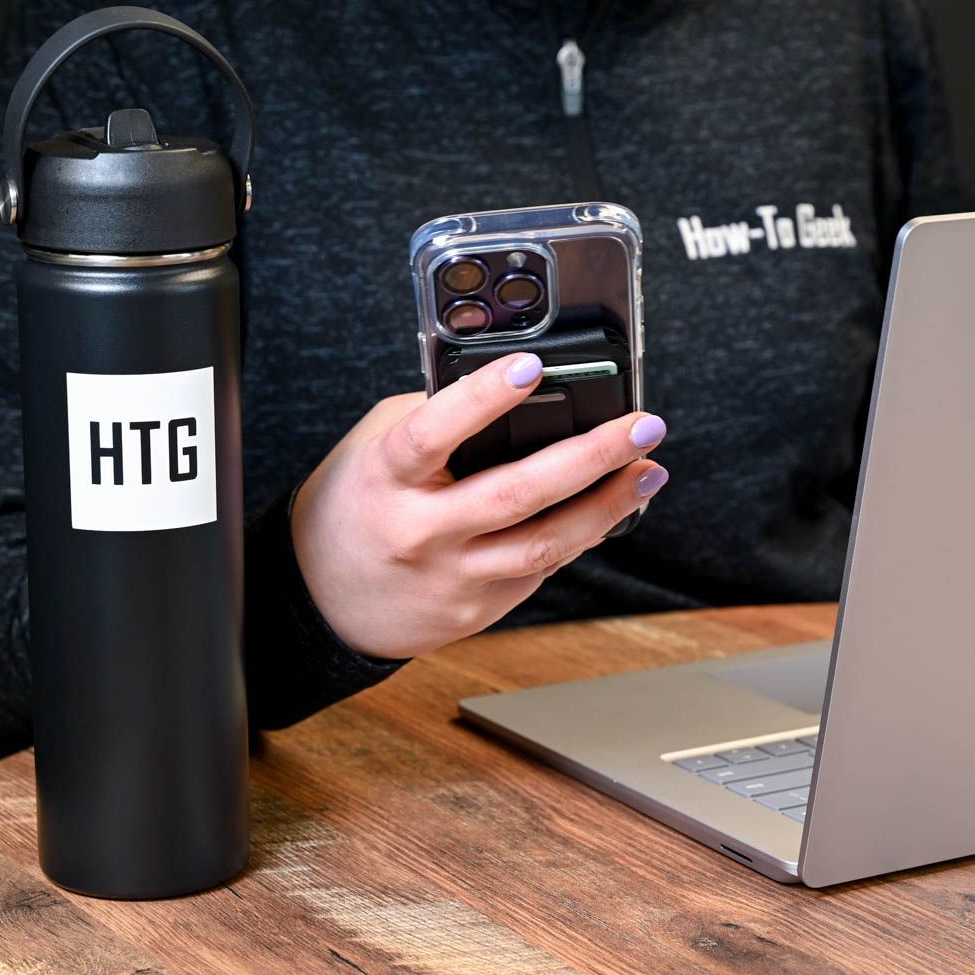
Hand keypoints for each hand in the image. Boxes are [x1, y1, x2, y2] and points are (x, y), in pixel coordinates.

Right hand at [291, 352, 667, 659]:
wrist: (324, 599)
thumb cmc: (357, 504)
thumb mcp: (374, 446)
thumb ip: (433, 417)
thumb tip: (517, 390)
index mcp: (386, 477)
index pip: (433, 431)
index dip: (482, 399)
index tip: (531, 367)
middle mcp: (419, 530)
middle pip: (516, 493)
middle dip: (591, 456)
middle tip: (642, 426)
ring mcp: (452, 576)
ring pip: (543, 544)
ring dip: (607, 506)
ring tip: (649, 471)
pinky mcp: (476, 608)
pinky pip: (540, 567)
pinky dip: (581, 533)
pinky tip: (612, 505)